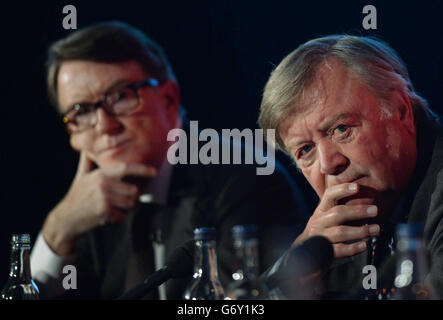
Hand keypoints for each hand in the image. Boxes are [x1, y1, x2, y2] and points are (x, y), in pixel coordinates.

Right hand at [42, 152, 156, 255]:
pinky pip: (123, 216)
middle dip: (131, 198)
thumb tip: (86, 148)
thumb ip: (87, 161)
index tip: (155, 171)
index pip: (125, 168)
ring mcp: (104, 198)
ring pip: (131, 204)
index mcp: (101, 174)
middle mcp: (103, 184)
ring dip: (125, 209)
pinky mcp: (104, 211)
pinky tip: (106, 215)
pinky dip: (117, 218)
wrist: (66, 219)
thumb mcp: (81, 176)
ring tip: (112, 207)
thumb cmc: (77, 196)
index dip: (142, 169)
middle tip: (119, 201)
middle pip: (134, 191)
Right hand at [294, 183, 379, 258]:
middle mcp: (318, 222)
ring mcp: (320, 237)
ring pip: (340, 232)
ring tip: (376, 229)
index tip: (356, 187)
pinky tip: (364, 246)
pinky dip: (353, 248)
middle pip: (338, 213)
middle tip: (375, 210)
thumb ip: (339, 210)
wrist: (304, 254)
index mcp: (321, 211)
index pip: (329, 195)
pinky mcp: (323, 253)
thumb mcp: (325, 218)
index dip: (342, 190)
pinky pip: (340, 250)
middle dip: (358, 211)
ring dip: (361, 231)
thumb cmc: (322, 233)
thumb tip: (365, 200)